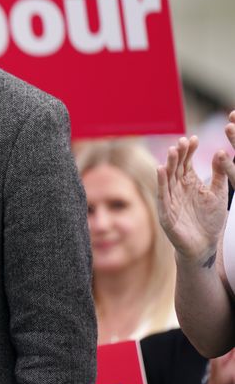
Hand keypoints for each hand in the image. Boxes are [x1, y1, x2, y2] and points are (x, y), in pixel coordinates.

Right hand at [157, 134, 233, 264]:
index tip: (193, 138)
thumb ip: (219, 174)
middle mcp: (178, 188)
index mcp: (189, 183)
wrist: (204, 245)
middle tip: (182, 141)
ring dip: (169, 164)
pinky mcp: (166, 212)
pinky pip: (163, 194)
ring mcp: (170, 199)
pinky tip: (161, 169)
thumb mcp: (218, 194)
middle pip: (176, 167)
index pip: (187, 162)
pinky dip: (161, 182)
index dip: (189, 151)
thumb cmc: (210, 220)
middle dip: (179, 154)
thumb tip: (221, 152)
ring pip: (168, 178)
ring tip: (173, 151)